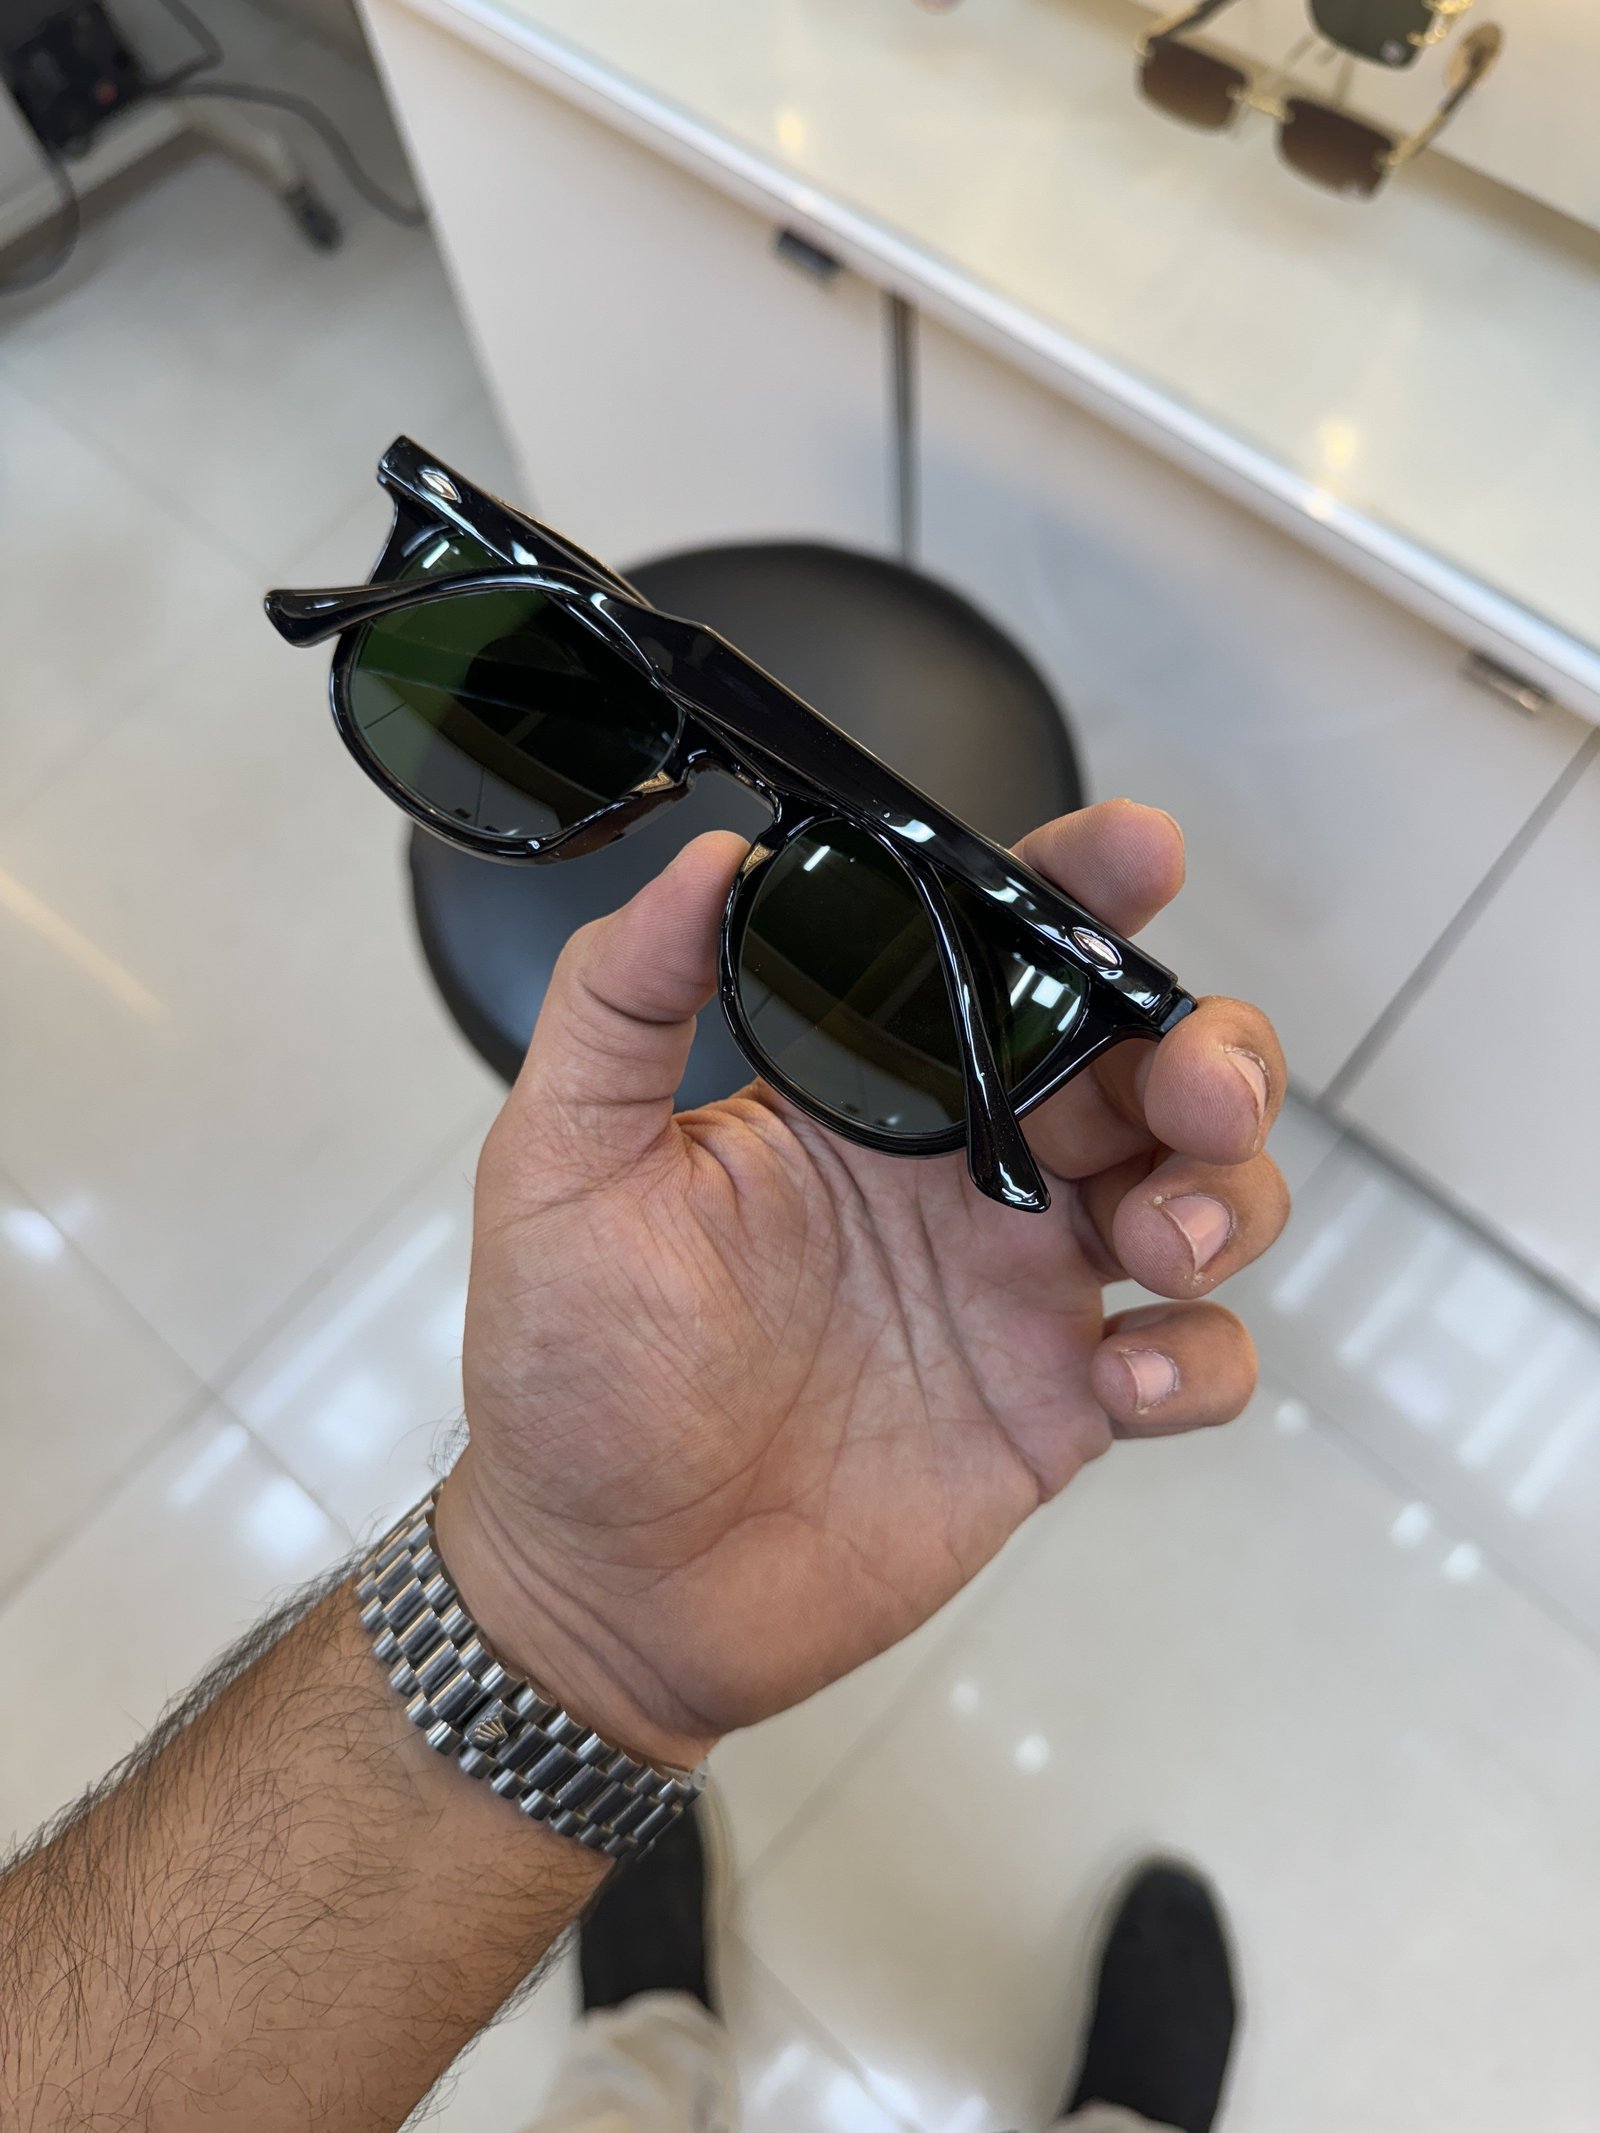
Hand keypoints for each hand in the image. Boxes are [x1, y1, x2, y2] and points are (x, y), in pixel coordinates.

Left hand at [435, 802, 1287, 1767]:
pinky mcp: (1052, 1410)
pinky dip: (1202, 1358)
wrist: (604, 1586)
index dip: (1080, 895)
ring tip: (1162, 1241)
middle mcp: (960, 1175)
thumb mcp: (561, 1167)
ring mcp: (1015, 1292)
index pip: (994, 958)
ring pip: (1197, 1196)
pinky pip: (1188, 1362)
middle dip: (1211, 1052)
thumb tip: (701, 860)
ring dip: (1228, 1195)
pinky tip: (1127, 1379)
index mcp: (862, 1096)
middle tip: (1198, 1093)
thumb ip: (618, 1004)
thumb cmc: (569, 1378)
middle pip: (1142, 1068)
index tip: (1139, 857)